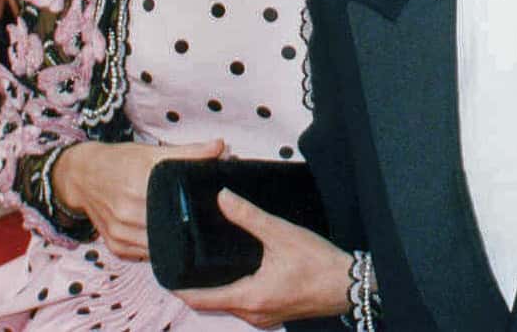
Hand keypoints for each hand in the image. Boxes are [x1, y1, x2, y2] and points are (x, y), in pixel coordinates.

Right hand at [50, 139, 224, 259]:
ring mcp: (121, 232)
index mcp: (140, 183)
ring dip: (174, 240)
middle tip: (205, 221)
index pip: (179, 202)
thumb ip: (189, 152)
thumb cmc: (119, 161)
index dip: (197, 208)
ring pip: (159, 244)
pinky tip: (168, 239)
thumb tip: (221, 147)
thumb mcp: (152, 152)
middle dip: (188, 225)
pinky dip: (158, 247)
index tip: (212, 207)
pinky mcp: (116, 246)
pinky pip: (145, 254)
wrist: (81, 176)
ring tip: (189, 231)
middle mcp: (128, 211)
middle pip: (171, 226)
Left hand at [175, 189, 355, 327]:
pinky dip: (235, 292)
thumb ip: (249, 217)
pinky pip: (245, 307)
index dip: (179, 288)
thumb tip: (222, 198)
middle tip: (183, 263)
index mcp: (249, 298)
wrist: (350, 285)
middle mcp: (253, 314)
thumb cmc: (320, 265)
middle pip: (211, 304)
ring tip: (206, 267)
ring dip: (216, 290)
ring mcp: (265, 317)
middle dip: (196, 287)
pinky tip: (239, 274)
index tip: (165, 273)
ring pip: (229, 306)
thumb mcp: (282, 234)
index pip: (200, 299)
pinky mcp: (276, 313)